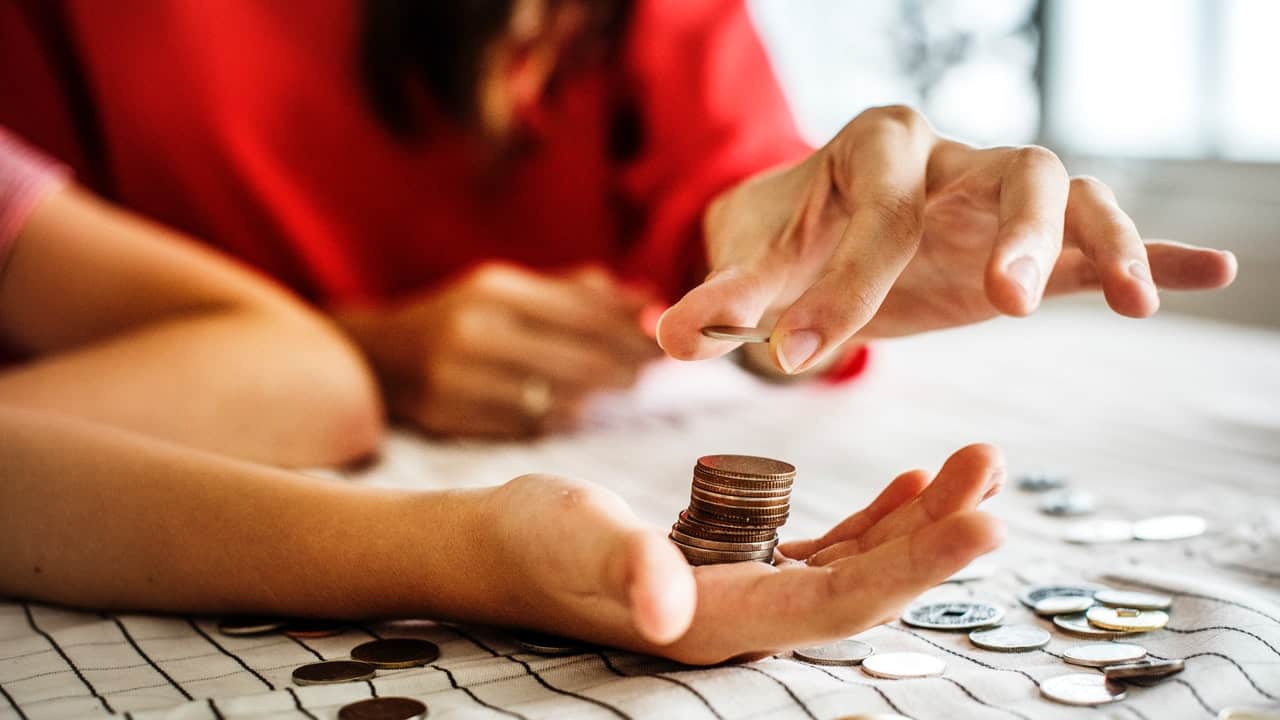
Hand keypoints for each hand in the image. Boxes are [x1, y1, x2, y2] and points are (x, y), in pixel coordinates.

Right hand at [338, 263, 660, 436]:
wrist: (378, 356)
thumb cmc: (460, 318)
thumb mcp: (509, 290)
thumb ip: (577, 293)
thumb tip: (648, 299)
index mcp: (494, 291)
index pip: (581, 314)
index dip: (629, 330)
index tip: (662, 340)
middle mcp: (474, 332)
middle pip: (575, 359)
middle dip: (623, 366)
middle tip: (652, 370)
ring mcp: (458, 379)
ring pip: (554, 398)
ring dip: (597, 396)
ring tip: (622, 387)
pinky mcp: (449, 417)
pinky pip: (525, 425)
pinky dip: (559, 418)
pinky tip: (577, 410)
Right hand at [484, 443, 1004, 664]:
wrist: (498, 546)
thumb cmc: (530, 541)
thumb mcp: (575, 540)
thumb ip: (625, 569)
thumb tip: (665, 608)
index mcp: (718, 622)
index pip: (839, 604)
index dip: (917, 569)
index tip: (985, 524)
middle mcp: (746, 620)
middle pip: (867, 586)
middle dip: (938, 536)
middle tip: (994, 472)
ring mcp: (746, 595)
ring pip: (856, 565)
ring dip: (919, 521)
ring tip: (973, 467)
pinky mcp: (738, 567)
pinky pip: (825, 549)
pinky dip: (874, 518)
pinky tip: (910, 487)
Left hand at [657, 105, 1238, 373]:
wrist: (820, 228)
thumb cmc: (788, 241)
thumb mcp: (754, 267)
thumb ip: (721, 300)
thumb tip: (666, 336)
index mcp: (874, 150)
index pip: (875, 214)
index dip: (839, 287)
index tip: (800, 357)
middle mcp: (948, 158)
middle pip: (1009, 169)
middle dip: (1012, 232)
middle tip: (1003, 304)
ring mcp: (996, 193)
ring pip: (1071, 191)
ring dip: (1099, 241)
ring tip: (1127, 301)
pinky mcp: (1028, 238)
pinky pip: (1103, 233)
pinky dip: (1151, 252)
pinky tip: (1206, 274)